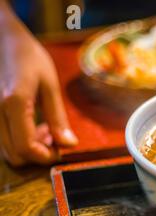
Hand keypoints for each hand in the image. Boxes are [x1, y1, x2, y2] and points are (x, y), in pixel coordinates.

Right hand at [0, 3, 77, 165]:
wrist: (0, 38)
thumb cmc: (27, 56)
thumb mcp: (50, 85)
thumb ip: (58, 118)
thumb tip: (69, 145)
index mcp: (14, 103)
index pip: (26, 148)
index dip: (46, 157)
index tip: (61, 150)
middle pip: (14, 156)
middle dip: (38, 154)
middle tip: (54, 138)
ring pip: (6, 150)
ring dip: (27, 148)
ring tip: (44, 129)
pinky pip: (1, 139)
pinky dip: (17, 140)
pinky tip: (30, 124)